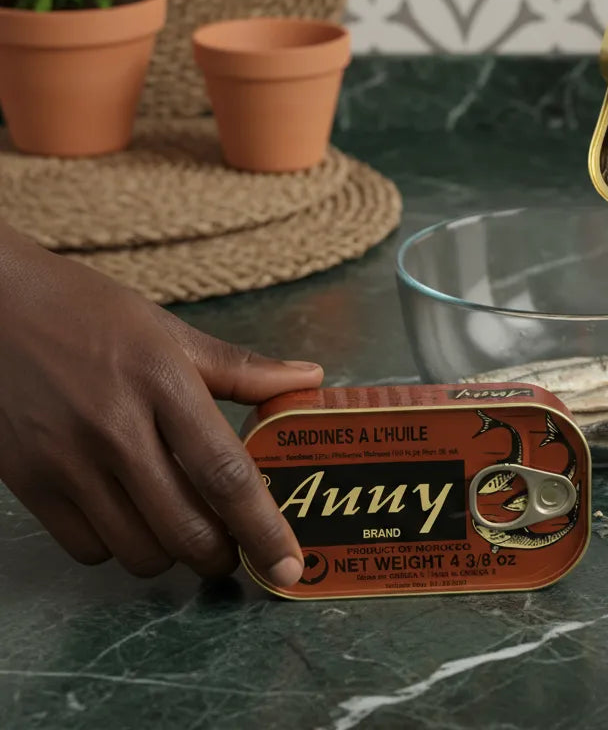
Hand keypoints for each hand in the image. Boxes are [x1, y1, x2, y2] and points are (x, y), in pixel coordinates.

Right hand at [0, 229, 322, 585]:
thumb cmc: (88, 311)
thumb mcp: (171, 332)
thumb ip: (241, 369)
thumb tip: (308, 380)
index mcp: (164, 383)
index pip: (226, 474)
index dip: (264, 529)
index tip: (290, 566)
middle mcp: (116, 429)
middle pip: (186, 529)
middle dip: (221, 555)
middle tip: (234, 546)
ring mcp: (67, 461)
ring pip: (137, 551)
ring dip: (171, 555)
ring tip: (183, 527)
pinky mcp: (28, 482)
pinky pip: (86, 549)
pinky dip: (118, 547)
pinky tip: (129, 516)